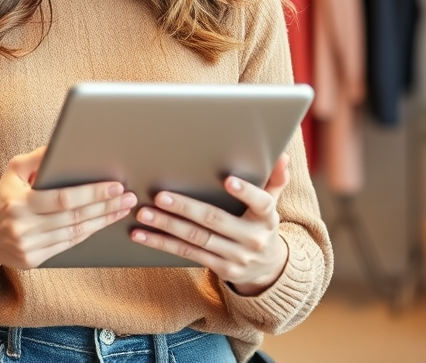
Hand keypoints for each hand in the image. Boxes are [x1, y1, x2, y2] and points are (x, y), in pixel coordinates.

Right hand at [0, 146, 137, 269]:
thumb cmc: (3, 197)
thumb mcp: (13, 172)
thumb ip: (36, 158)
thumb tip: (59, 144)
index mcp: (19, 202)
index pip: (62, 199)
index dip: (91, 193)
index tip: (115, 186)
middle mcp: (23, 227)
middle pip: (73, 217)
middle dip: (105, 206)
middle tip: (129, 197)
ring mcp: (27, 247)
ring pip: (74, 233)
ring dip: (102, 221)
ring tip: (122, 209)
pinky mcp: (32, 261)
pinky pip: (67, 246)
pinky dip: (88, 234)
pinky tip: (102, 223)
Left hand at [129, 153, 291, 295]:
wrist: (268, 268)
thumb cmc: (262, 225)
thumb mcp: (272, 204)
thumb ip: (275, 180)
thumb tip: (282, 155)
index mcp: (267, 217)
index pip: (260, 203)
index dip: (245, 192)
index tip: (228, 180)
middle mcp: (253, 239)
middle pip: (216, 221)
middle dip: (186, 208)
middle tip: (160, 196)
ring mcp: (236, 257)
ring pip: (197, 239)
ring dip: (167, 226)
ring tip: (145, 214)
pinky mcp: (221, 269)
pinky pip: (187, 254)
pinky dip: (163, 243)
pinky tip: (143, 235)